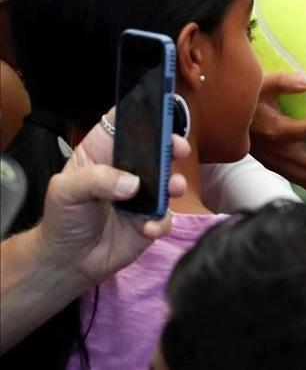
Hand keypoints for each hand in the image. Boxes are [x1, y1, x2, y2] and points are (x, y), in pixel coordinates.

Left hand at [38, 109, 188, 284]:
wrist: (69, 261)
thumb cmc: (63, 219)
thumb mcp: (65, 192)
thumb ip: (95, 180)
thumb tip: (134, 184)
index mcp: (103, 152)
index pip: (122, 123)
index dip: (141, 112)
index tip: (161, 108)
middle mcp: (127, 168)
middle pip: (156, 146)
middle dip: (171, 144)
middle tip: (178, 149)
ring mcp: (143, 194)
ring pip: (169, 179)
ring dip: (175, 183)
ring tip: (173, 189)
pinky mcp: (152, 218)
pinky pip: (167, 216)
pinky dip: (161, 221)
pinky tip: (148, 228)